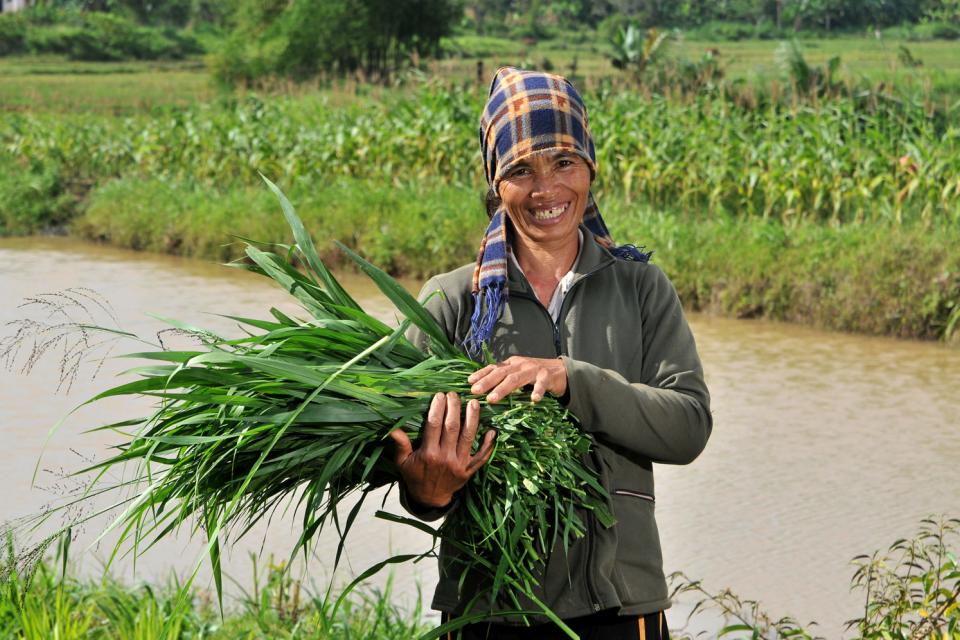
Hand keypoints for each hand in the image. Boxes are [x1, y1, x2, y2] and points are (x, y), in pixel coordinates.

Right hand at [390, 392, 496, 508]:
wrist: (429, 499)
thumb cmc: (415, 476)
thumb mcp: (402, 463)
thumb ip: (400, 445)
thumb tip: (393, 429)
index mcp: (428, 453)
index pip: (434, 425)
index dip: (437, 408)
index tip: (439, 395)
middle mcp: (445, 458)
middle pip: (452, 427)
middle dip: (454, 408)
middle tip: (454, 394)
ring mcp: (459, 464)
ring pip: (468, 437)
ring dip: (472, 418)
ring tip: (474, 403)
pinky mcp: (469, 471)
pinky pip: (482, 457)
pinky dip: (488, 445)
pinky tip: (492, 431)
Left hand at [468, 356, 567, 403]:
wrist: (560, 370)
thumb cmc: (535, 375)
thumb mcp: (518, 373)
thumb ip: (505, 378)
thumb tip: (484, 390)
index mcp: (511, 363)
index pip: (494, 367)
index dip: (481, 373)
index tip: (469, 382)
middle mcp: (520, 364)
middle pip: (501, 372)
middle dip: (486, 381)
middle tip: (474, 391)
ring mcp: (533, 369)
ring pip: (516, 378)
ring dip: (503, 388)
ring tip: (492, 398)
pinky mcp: (547, 376)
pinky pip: (541, 384)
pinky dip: (538, 391)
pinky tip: (534, 399)